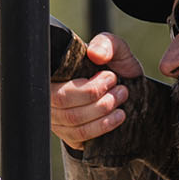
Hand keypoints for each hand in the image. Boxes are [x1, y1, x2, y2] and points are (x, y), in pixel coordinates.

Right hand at [49, 32, 142, 150]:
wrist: (128, 91)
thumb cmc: (115, 67)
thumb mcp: (115, 50)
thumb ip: (107, 44)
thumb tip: (95, 54)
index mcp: (56, 71)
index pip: (53, 80)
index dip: (83, 84)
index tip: (110, 76)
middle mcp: (51, 95)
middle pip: (62, 101)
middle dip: (96, 95)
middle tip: (120, 88)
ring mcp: (57, 117)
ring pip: (72, 120)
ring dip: (102, 110)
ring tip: (121, 98)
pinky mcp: (68, 135)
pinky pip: (78, 136)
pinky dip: (101, 126)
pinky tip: (117, 117)